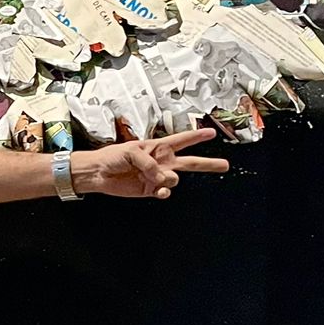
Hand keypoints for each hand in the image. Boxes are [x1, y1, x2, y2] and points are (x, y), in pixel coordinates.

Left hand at [74, 128, 228, 198]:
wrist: (99, 173)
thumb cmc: (112, 156)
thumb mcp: (130, 150)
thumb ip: (149, 162)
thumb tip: (161, 177)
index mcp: (158, 147)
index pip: (182, 140)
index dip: (197, 136)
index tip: (212, 132)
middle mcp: (162, 161)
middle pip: (191, 162)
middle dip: (209, 163)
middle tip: (225, 164)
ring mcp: (158, 176)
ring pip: (176, 179)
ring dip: (167, 178)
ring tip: (153, 177)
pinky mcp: (151, 190)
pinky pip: (166, 192)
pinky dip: (164, 191)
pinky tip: (159, 190)